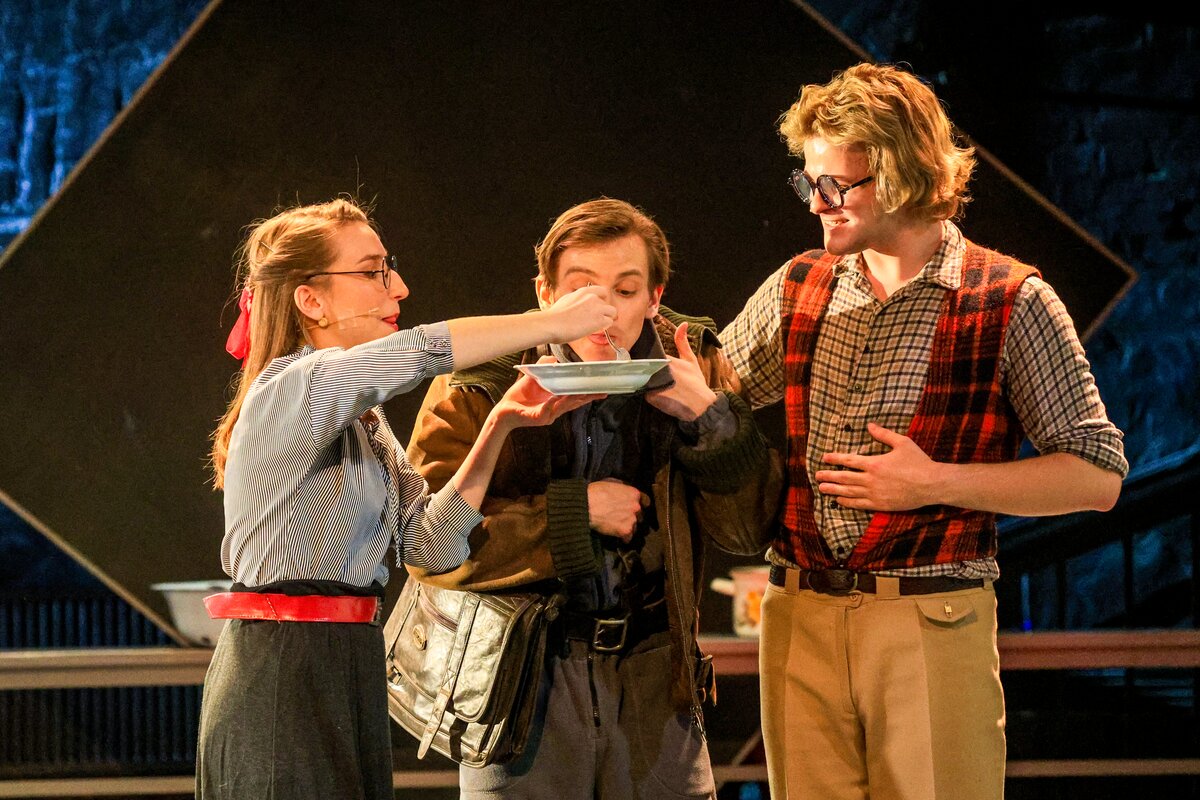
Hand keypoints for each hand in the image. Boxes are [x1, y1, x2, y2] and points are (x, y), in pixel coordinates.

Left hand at [493, 356, 604, 428]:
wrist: (503, 411)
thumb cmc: (519, 396)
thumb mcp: (534, 378)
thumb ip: (545, 366)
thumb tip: (556, 358)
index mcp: (557, 401)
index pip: (576, 397)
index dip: (589, 393)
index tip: (601, 388)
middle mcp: (555, 409)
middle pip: (575, 402)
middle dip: (588, 397)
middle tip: (601, 391)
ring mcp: (547, 415)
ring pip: (564, 406)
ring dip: (574, 399)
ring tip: (585, 392)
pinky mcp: (537, 418)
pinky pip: (547, 410)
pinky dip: (553, 404)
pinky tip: (558, 397)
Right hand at [544, 286, 616, 342]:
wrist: (552, 324)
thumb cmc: (555, 316)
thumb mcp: (566, 300)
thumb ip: (577, 299)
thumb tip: (579, 303)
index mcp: (584, 291)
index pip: (603, 291)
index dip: (603, 300)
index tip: (598, 307)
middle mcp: (593, 297)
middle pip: (607, 304)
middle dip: (602, 312)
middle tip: (593, 320)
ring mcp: (598, 308)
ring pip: (612, 312)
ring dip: (606, 319)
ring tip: (596, 325)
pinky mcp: (600, 320)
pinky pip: (609, 322)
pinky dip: (604, 327)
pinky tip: (594, 330)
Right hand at [587, 478, 649, 541]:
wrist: (586, 505)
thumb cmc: (595, 492)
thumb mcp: (612, 483)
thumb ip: (623, 488)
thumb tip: (625, 491)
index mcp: (634, 494)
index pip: (646, 501)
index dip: (639, 505)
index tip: (634, 509)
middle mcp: (636, 507)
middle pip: (640, 515)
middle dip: (633, 517)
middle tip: (622, 518)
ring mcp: (632, 519)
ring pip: (635, 527)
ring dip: (628, 527)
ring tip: (617, 527)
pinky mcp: (625, 531)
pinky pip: (628, 538)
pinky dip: (623, 538)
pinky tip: (616, 535)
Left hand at [645, 322, 718, 421]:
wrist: (701, 406)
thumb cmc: (696, 382)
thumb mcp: (690, 360)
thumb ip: (683, 342)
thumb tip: (683, 324)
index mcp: (667, 359)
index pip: (650, 354)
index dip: (648, 356)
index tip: (649, 359)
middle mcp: (659, 370)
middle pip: (643, 365)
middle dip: (644, 367)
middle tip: (651, 373)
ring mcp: (654, 383)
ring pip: (642, 378)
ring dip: (644, 379)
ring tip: (653, 384)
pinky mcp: (651, 397)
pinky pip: (643, 392)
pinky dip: (647, 393)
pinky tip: (656, 394)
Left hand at [814, 423, 941, 510]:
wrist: (932, 484)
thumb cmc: (919, 462)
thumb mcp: (902, 442)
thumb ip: (884, 434)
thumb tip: (869, 425)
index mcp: (874, 463)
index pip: (848, 461)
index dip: (834, 459)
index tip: (824, 458)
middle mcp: (871, 480)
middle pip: (844, 478)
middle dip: (828, 476)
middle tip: (816, 476)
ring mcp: (875, 494)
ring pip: (849, 492)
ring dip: (834, 490)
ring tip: (821, 489)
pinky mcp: (881, 505)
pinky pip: (859, 504)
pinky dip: (847, 503)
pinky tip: (839, 501)